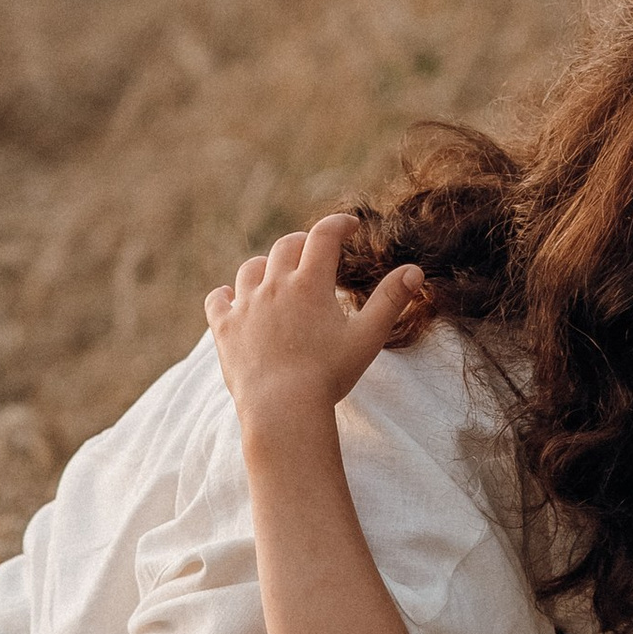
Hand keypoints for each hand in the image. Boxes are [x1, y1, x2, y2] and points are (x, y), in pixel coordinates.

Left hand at [205, 215, 428, 426]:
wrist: (282, 409)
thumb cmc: (328, 376)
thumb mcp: (367, 338)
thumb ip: (391, 301)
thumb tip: (415, 270)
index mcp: (310, 283)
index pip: (324, 235)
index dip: (339, 224)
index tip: (350, 226)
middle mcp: (274, 285)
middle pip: (286, 246)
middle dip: (304, 243)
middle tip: (316, 253)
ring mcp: (245, 305)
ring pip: (251, 268)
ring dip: (267, 266)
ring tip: (278, 277)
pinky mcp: (224, 329)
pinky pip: (218, 299)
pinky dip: (226, 295)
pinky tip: (233, 299)